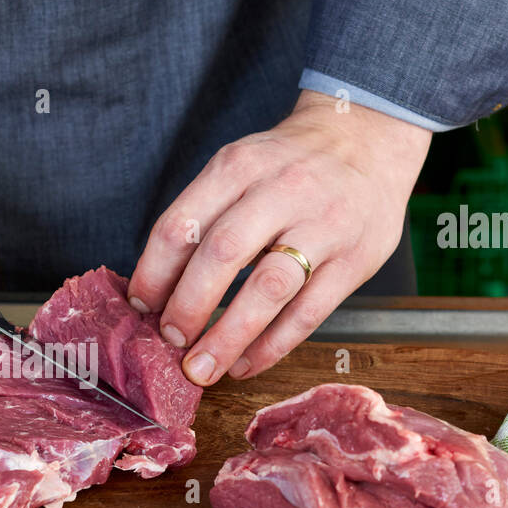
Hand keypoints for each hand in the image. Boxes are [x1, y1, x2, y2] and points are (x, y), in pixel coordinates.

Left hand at [127, 89, 430, 384]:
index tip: (141, 308)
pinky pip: (307, 314)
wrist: (367, 139)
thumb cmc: (289, 166)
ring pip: (268, 289)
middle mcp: (281, 191)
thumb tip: (157, 287)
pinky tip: (245, 364)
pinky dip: (271, 346)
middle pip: (222, 255)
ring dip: (227, 337)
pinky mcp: (354, 261)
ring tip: (201, 368)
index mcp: (239, 167)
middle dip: (187, 307)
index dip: (153, 274)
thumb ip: (203, 216)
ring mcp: (324, 226)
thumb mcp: (240, 167)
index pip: (182, 225)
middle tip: (169, 340)